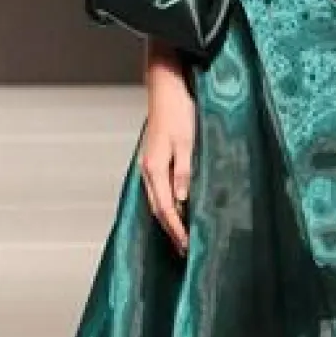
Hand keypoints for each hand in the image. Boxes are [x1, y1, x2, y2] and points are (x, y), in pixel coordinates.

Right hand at [140, 59, 194, 255]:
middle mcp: (148, 169)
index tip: (186, 245)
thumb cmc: (179, 111)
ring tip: (180, 236)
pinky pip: (157, 189)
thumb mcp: (187, 142)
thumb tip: (181, 200)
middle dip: (170, 230)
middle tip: (183, 250)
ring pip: (155, 200)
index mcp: (155, 167)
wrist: (166, 86)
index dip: (175, 228)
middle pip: (156, 208)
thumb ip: (184, 171)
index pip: (164, 208)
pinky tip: (175, 209)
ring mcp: (149, 164)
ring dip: (168, 219)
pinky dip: (165, 204)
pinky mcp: (154, 159)